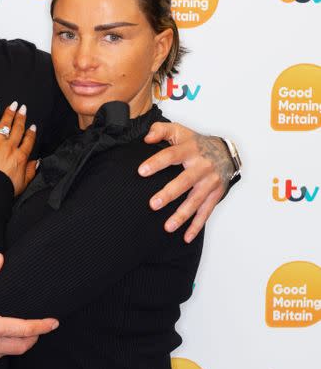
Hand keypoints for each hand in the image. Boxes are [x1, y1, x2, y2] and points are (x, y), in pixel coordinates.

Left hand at [0, 101, 37, 195]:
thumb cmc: (5, 189)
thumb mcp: (23, 183)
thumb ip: (31, 171)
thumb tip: (36, 162)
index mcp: (21, 157)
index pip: (28, 141)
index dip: (31, 133)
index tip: (32, 126)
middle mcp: (10, 148)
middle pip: (18, 129)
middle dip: (21, 118)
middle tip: (23, 109)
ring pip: (4, 125)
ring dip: (10, 113)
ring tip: (13, 105)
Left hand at [138, 123, 234, 242]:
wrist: (226, 151)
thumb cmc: (197, 143)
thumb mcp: (180, 131)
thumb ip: (161, 130)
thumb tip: (146, 138)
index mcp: (190, 149)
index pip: (171, 155)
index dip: (157, 163)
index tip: (142, 171)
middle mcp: (201, 166)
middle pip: (184, 181)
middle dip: (169, 194)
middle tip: (152, 204)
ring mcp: (210, 182)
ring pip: (195, 200)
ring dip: (182, 215)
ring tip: (168, 227)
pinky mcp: (215, 194)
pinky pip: (206, 212)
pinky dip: (197, 226)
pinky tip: (186, 237)